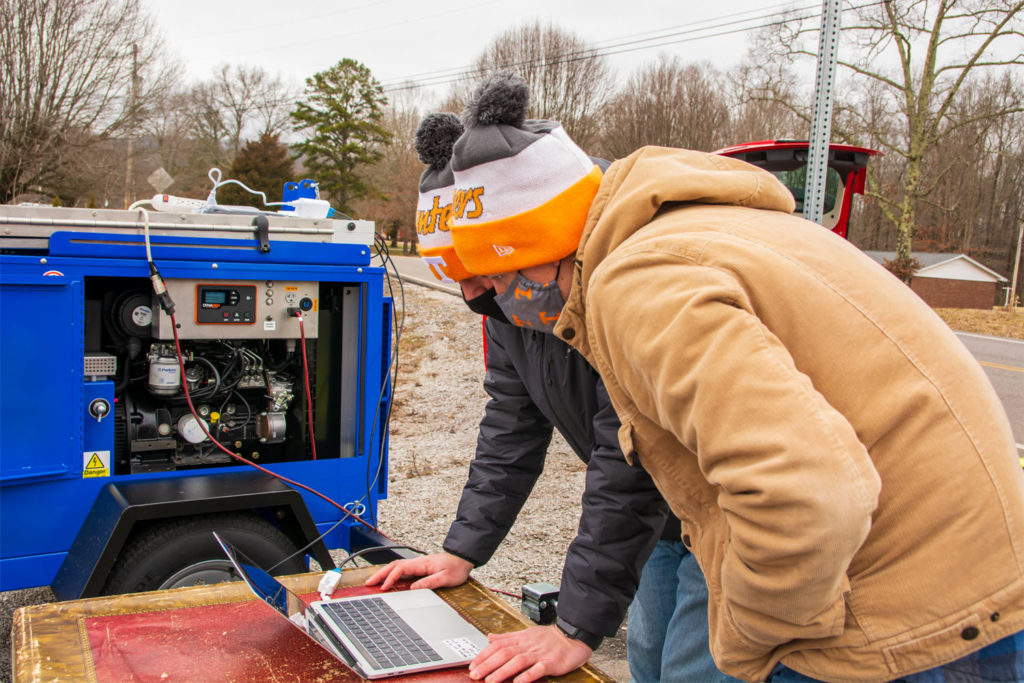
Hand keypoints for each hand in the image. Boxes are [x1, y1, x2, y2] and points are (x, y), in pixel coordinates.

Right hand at [364, 552, 472, 590]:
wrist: (463, 559)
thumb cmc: (456, 567)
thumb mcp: (446, 578)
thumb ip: (429, 582)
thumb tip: (413, 588)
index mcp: (422, 564)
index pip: (401, 568)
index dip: (390, 577)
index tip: (384, 587)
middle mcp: (418, 562)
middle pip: (394, 565)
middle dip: (380, 574)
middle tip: (369, 582)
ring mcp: (418, 564)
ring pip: (396, 566)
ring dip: (384, 573)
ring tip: (374, 581)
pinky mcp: (419, 568)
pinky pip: (402, 569)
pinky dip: (392, 573)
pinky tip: (388, 579)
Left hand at [468, 624, 591, 682]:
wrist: (572, 635)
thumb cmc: (549, 637)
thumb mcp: (526, 633)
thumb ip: (507, 637)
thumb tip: (490, 638)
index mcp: (520, 639)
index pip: (498, 646)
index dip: (484, 655)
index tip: (472, 665)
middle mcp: (527, 646)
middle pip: (504, 653)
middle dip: (488, 664)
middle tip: (475, 674)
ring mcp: (539, 654)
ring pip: (518, 661)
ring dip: (502, 671)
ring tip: (490, 681)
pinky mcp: (551, 662)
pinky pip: (538, 669)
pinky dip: (527, 675)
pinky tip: (518, 682)